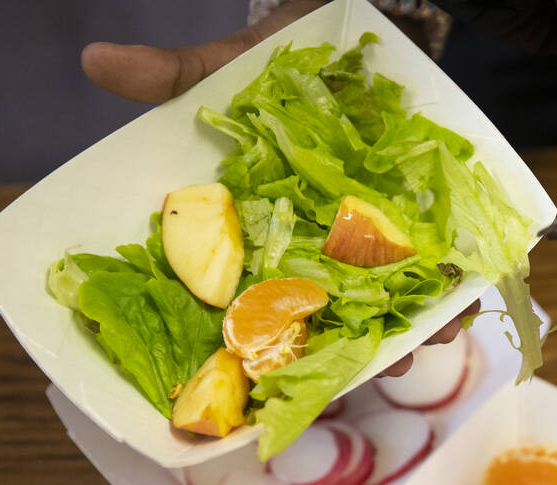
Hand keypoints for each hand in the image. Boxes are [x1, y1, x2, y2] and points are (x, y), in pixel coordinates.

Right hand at [82, 0, 466, 376]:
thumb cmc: (277, 62)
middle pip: (333, 311)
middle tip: (372, 373)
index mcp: (268, 227)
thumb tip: (95, 57)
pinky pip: (436, 260)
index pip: (263, 296)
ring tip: (429, 343)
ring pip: (388, 298)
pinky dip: (451, 283)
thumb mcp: (225, 70)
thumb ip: (171, 77)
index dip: (270, 338)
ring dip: (410, 325)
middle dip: (351, 346)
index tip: (272, 378)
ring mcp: (371, 232)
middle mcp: (318, 240)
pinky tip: (461, 300)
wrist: (341, 22)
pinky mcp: (417, 213)